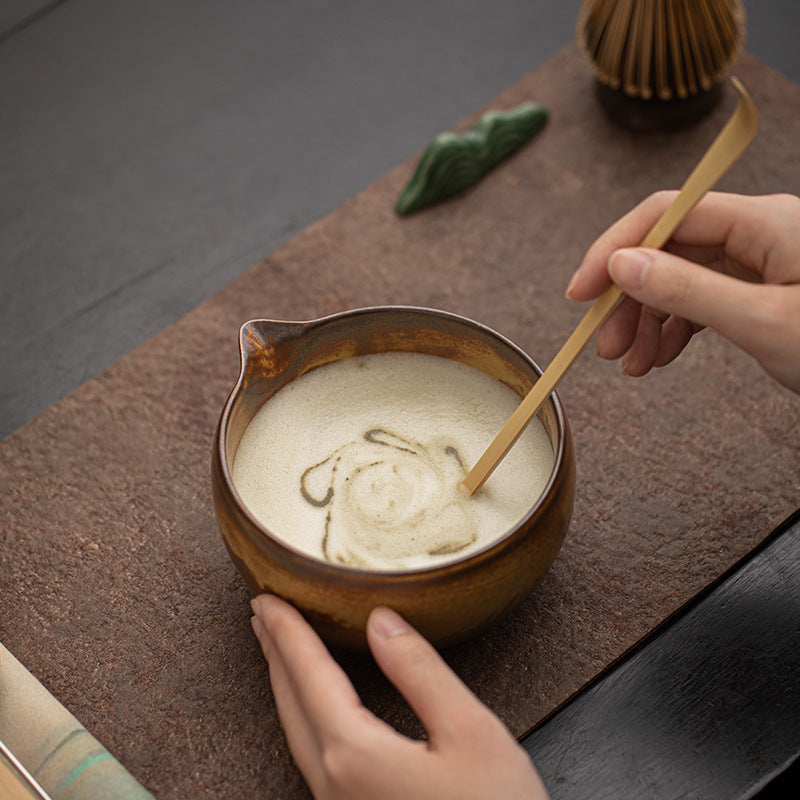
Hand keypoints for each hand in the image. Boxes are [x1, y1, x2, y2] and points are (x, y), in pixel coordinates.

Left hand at [250, 595, 548, 799]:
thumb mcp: (470, 732)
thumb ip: (419, 671)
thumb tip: (380, 620)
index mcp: (355, 755)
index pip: (309, 676)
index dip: (287, 632)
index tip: (267, 598)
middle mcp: (335, 785)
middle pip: (291, 704)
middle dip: (275, 653)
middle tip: (263, 614)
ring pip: (297, 732)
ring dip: (285, 684)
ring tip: (280, 650)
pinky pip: (314, 755)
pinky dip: (304, 713)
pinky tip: (316, 707)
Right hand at [566, 191, 799, 393]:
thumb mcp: (763, 323)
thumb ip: (689, 290)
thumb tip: (623, 265)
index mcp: (765, 222)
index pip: (667, 215)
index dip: (614, 249)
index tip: (581, 291)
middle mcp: (759, 233)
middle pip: (668, 250)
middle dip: (629, 299)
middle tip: (604, 343)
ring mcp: (761, 261)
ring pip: (680, 278)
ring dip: (647, 320)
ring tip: (630, 363)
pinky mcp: (762, 288)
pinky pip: (702, 298)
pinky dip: (674, 328)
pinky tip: (659, 357)